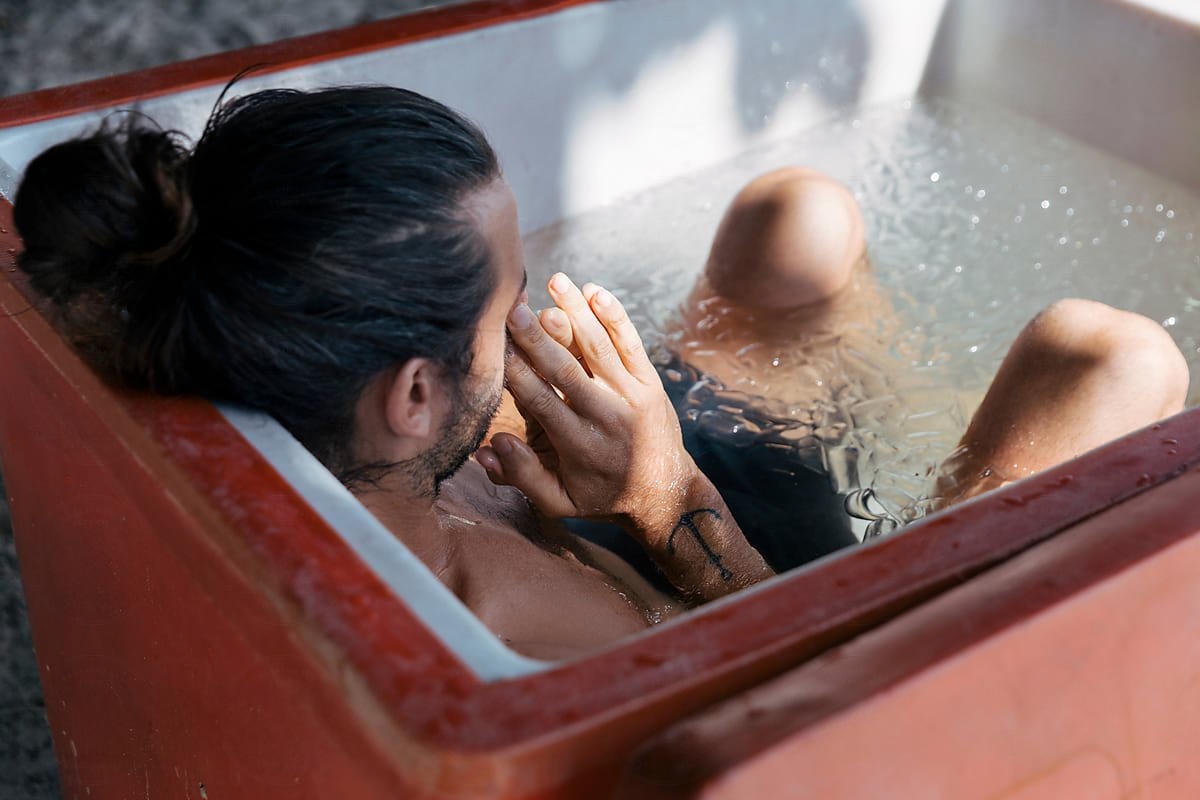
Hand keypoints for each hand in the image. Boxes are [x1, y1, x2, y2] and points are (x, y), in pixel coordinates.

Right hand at [474, 273, 696, 537]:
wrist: (666, 495)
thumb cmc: (602, 497)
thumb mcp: (560, 504)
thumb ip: (522, 477)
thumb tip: (487, 450)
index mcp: (578, 445)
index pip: (540, 400)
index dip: (516, 372)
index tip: (493, 346)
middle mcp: (605, 416)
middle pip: (566, 369)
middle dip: (539, 337)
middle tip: (515, 308)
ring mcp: (632, 395)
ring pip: (599, 347)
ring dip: (576, 312)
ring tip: (555, 280)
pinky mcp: (650, 382)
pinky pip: (631, 344)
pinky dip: (615, 316)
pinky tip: (595, 291)